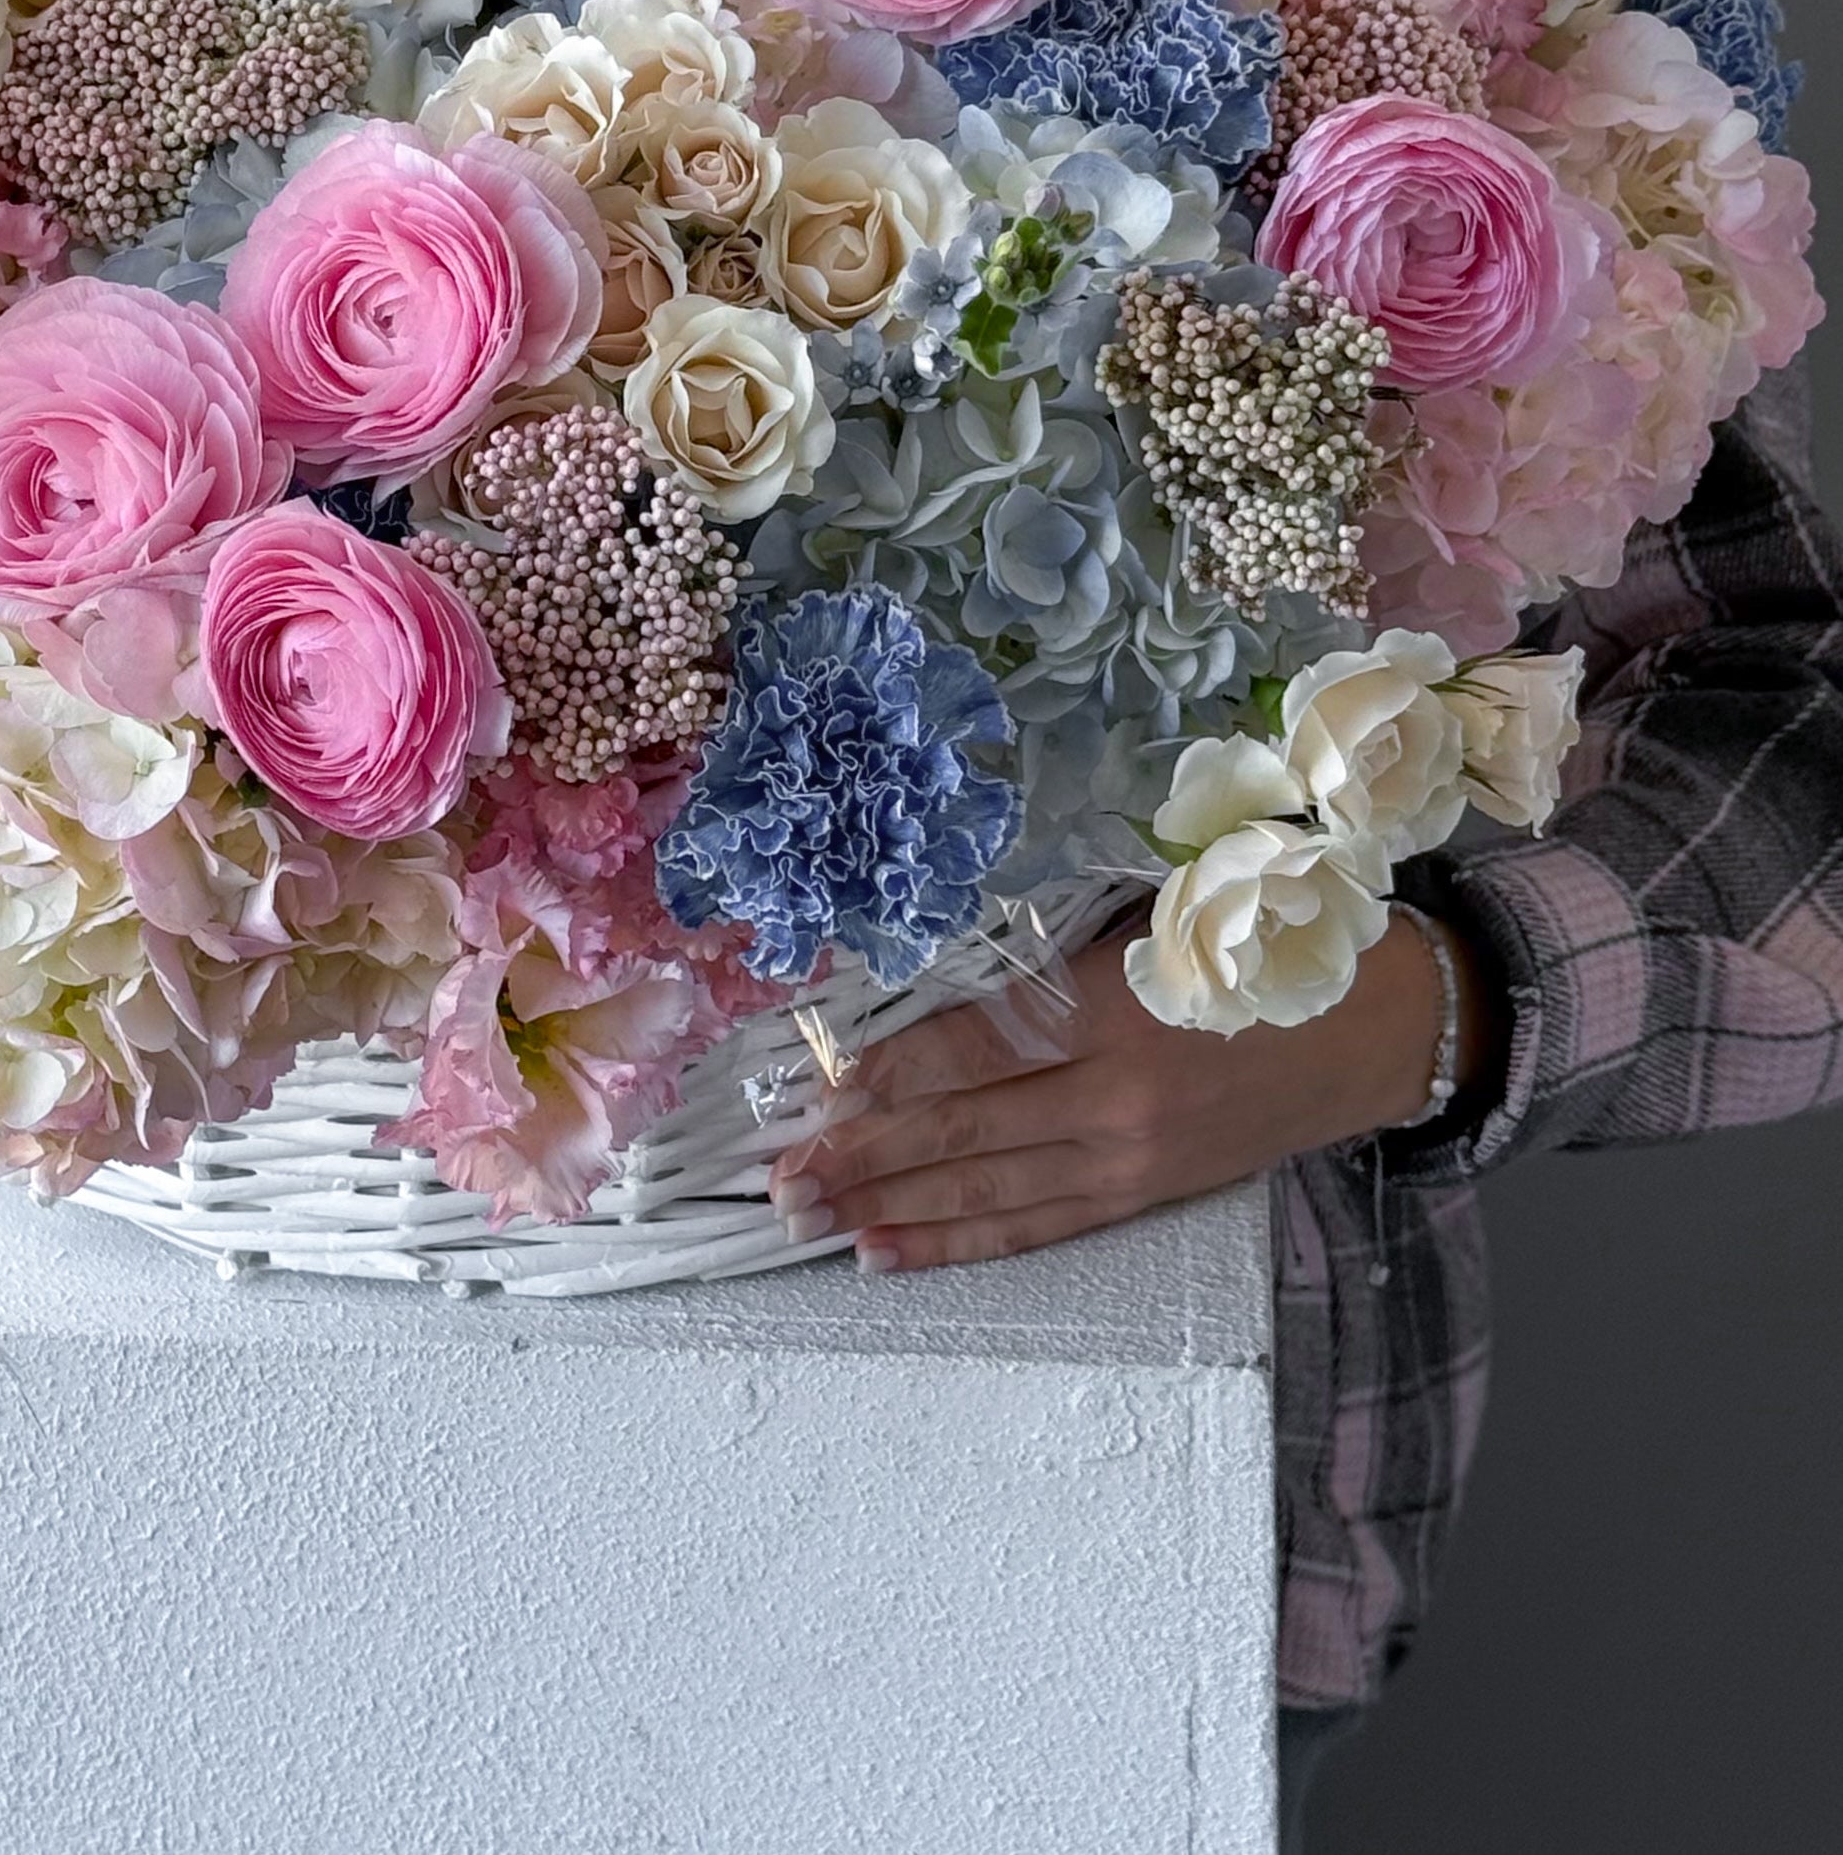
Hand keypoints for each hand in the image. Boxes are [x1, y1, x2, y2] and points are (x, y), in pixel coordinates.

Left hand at [768, 908, 1485, 1271]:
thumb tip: (943, 950)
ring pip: (987, 1190)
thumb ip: (1063, 938)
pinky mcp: (1146, 1194)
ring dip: (890, 1206)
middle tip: (779, 1177)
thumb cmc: (1272, 941)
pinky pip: (1034, 1225)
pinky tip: (890, 1250)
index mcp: (1122, 1010)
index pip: (982, 1045)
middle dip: (864, 1155)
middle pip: (967, 1130)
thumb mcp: (1170, 911)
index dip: (896, 1068)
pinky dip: (958, 1241)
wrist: (1383, 1026)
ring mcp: (1131, 1159)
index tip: (819, 1086)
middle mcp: (1118, 1099)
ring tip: (807, 1219)